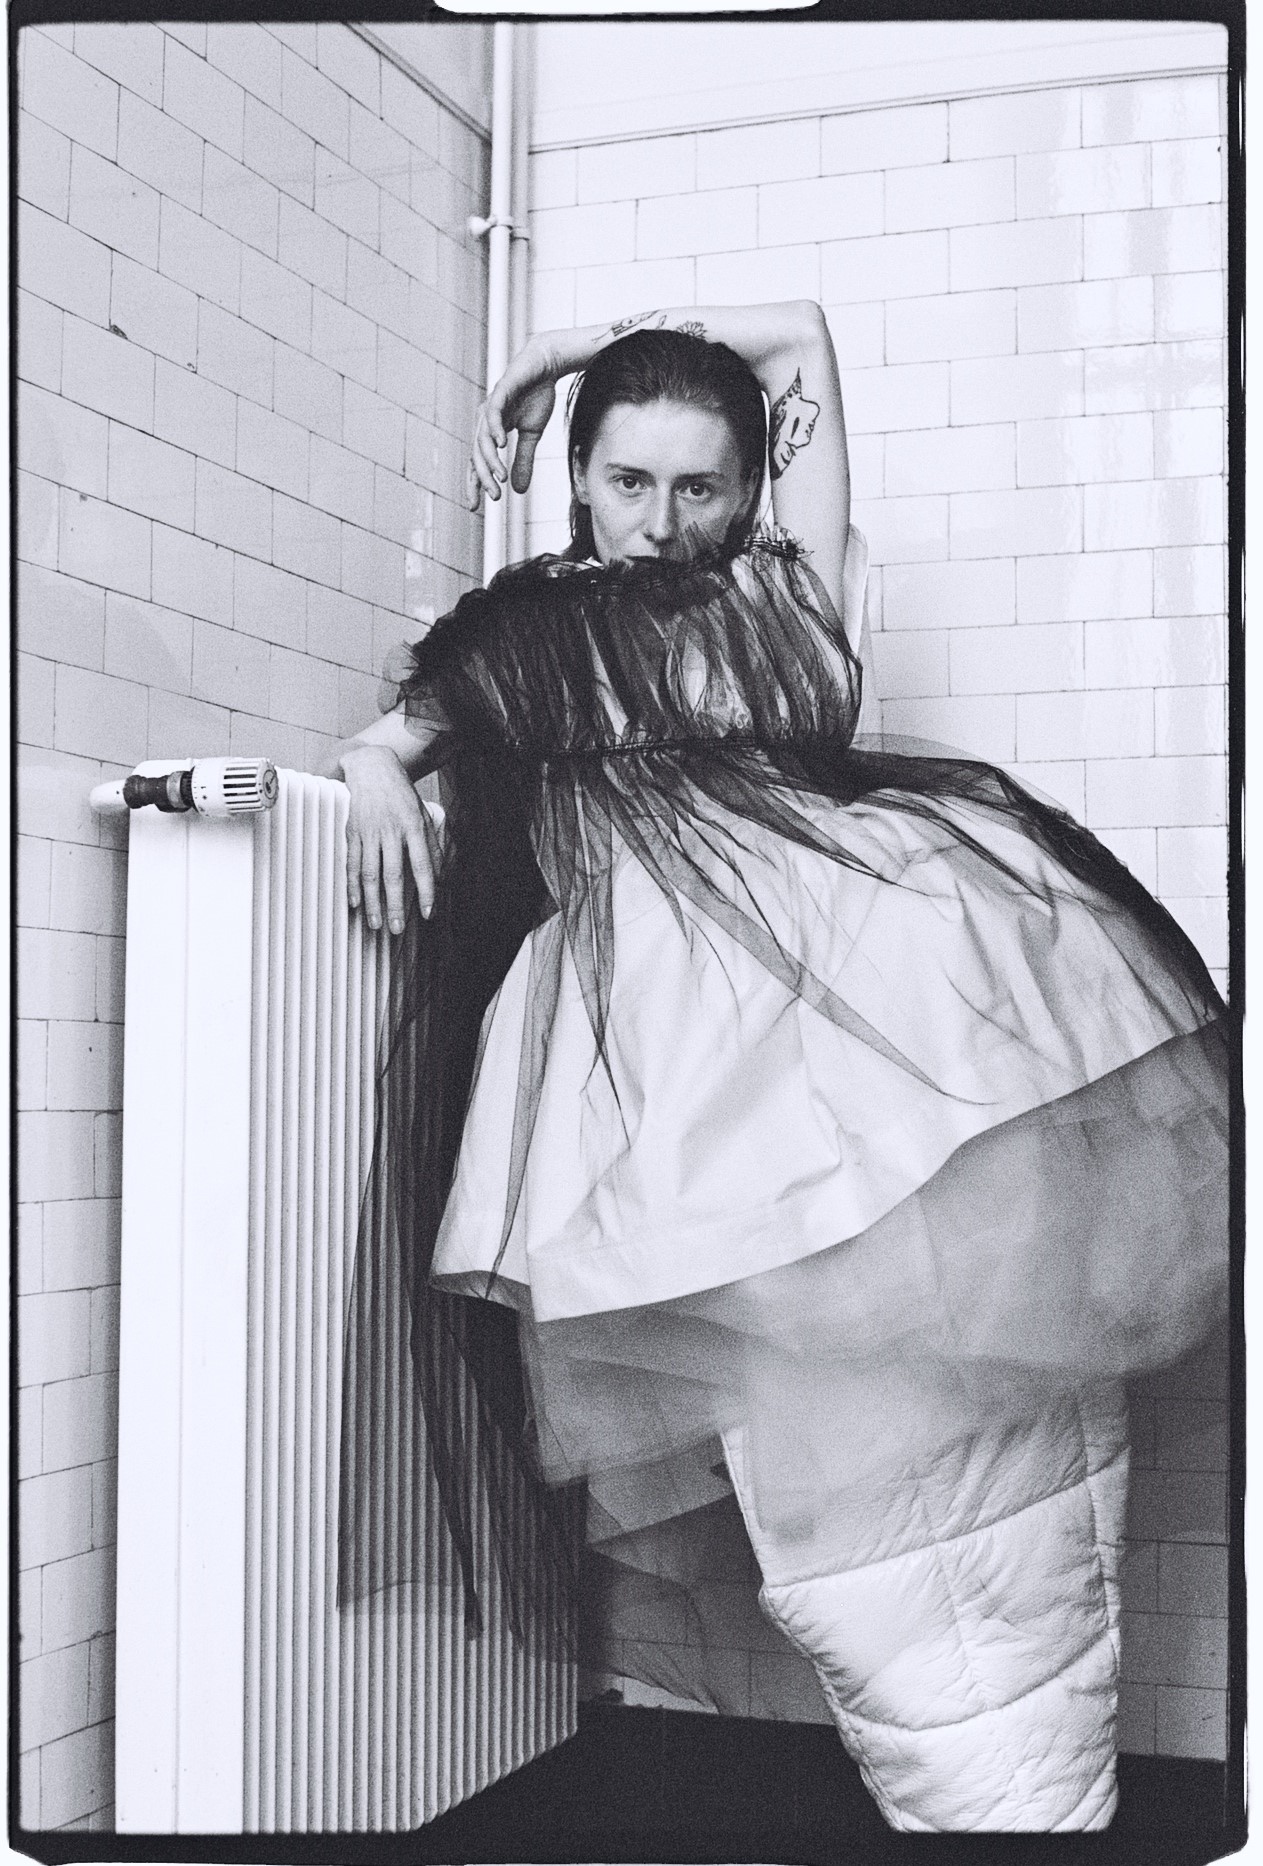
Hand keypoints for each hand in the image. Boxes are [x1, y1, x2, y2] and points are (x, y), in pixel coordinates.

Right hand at [339, 744, 441, 931]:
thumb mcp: (423, 814)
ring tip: (375, 923)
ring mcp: (369, 833)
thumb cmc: (401, 795)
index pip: (422, 865)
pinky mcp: (352, 832)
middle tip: (397, 929)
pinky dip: (353, 885)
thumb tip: (439, 875)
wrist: (372, 767)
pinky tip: (355, 903)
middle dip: (395, 905)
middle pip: (393, 875)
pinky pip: (352, 864)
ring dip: (372, 902)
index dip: (426, 891)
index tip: (428, 913)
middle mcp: (391, 831)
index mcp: (413, 827)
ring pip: (370, 873)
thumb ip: (432, 844)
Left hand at [469, 337, 559, 509]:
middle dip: (483, 478)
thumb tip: (518, 491)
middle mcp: (486, 420)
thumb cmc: (536, 396)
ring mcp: (492, 405)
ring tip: (499, 478)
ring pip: (483, 438)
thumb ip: (523, 461)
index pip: (477, 462)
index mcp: (490, 431)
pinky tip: (500, 446)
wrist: (546, 365)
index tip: (474, 506)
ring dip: (490, 461)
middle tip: (493, 498)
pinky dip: (495, 429)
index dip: (475, 483)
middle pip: (477, 455)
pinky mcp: (501, 391)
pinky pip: (494, 413)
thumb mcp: (532, 435)